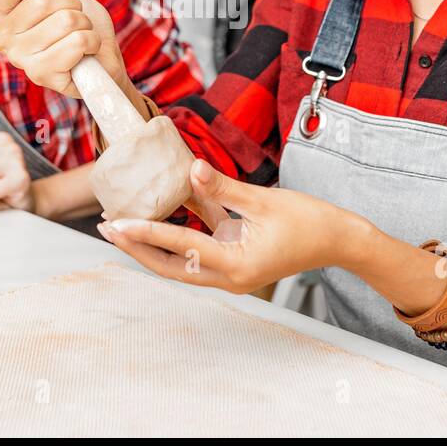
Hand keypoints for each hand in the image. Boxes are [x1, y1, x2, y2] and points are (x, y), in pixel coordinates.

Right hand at [0, 0, 128, 98]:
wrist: (103, 60)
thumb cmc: (80, 25)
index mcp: (3, 12)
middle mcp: (4, 36)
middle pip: (43, 0)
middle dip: (73, 5)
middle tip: (74, 19)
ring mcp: (20, 58)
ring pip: (66, 20)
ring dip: (85, 25)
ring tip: (80, 37)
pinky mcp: (41, 75)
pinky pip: (77, 42)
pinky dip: (92, 42)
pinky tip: (85, 54)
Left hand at [97, 159, 369, 293]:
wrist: (340, 241)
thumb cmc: (311, 220)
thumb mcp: (265, 199)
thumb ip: (223, 187)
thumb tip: (190, 168)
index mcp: (237, 264)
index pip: (181, 246)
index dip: (146, 233)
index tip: (118, 224)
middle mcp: (230, 277)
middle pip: (170, 267)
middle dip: (136, 247)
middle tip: (106, 226)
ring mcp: (231, 273)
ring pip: (179, 264)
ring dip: (150, 246)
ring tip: (120, 226)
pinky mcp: (234, 263)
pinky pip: (196, 253)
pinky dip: (174, 238)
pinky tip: (157, 217)